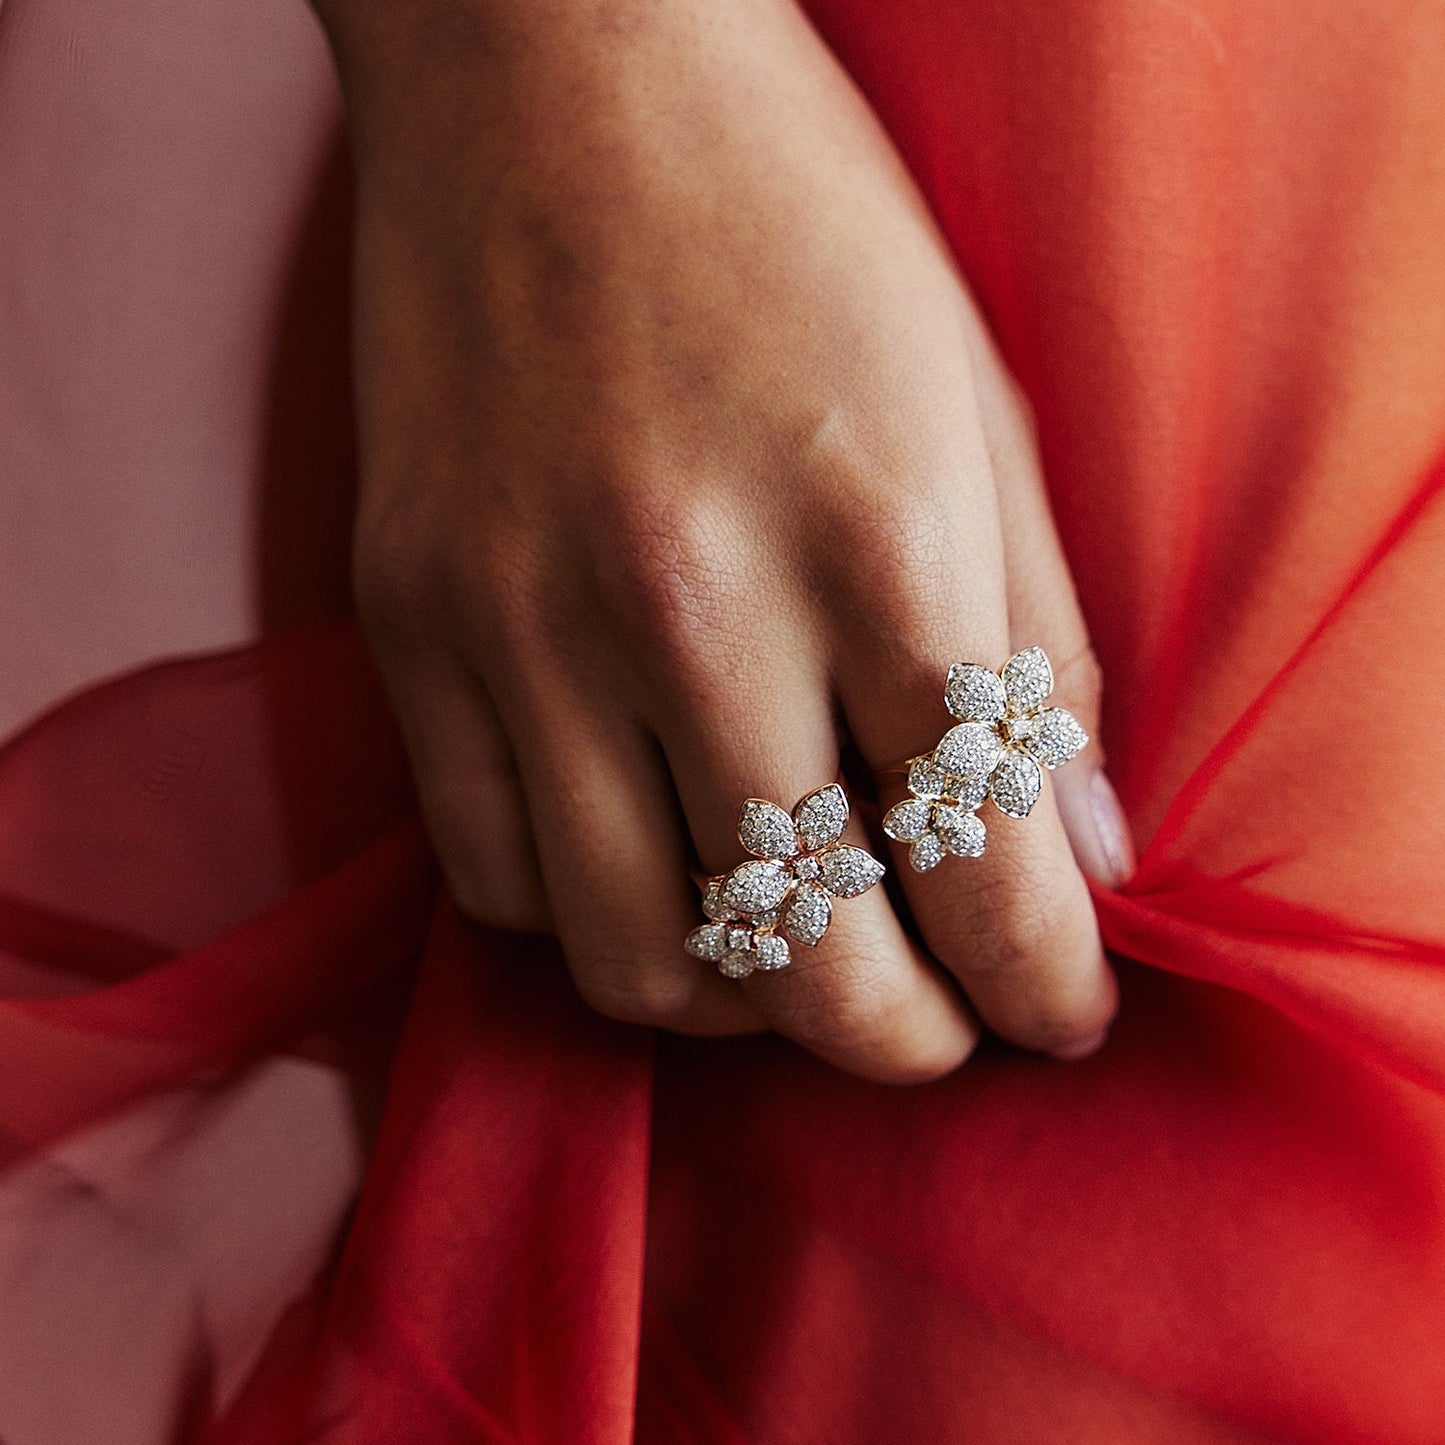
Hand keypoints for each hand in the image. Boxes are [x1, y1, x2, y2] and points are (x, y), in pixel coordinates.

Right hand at [317, 0, 1131, 1080]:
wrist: (550, 70)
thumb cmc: (792, 219)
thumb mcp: (973, 406)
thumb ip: (1036, 648)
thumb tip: (1083, 854)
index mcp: (875, 537)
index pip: (984, 868)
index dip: (1044, 985)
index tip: (1060, 1012)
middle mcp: (688, 604)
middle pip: (806, 961)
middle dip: (902, 1041)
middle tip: (938, 1021)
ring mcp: (522, 622)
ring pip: (633, 961)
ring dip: (740, 1004)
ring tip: (793, 950)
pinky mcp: (409, 623)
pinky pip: (493, 877)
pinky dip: (596, 918)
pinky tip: (653, 856)